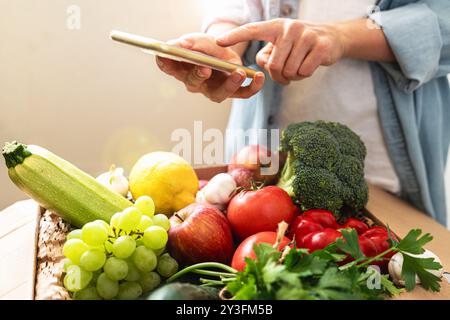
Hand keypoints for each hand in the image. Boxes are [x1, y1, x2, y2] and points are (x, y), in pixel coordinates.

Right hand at [156, 33, 264, 102]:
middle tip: (205, 68)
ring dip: (229, 85)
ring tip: (238, 73)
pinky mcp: (232, 91)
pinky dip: (252, 88)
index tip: (163, 56)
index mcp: (182, 69)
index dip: (164, 63)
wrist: (224, 51)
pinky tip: (260, 77)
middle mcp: (196, 83)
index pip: (168, 67)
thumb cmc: (207, 48)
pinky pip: (242, 93)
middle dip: (198, 76)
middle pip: (193, 83)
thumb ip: (192, 43)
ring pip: (219, 94)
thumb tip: (182, 45)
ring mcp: (213, 90)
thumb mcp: (201, 40)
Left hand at [216, 19, 345, 84]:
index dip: (234, 36)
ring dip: (292, 76)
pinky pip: (304, 72)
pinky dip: (304, 75)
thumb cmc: (298, 45)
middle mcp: (290, 28)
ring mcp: (307, 35)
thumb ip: (267, 56)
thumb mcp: (280, 46)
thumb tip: (264, 64)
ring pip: (289, 71)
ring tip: (297, 67)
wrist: (331, 39)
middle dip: (278, 76)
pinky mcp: (321, 46)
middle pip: (273, 65)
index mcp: (276, 26)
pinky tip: (308, 66)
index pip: (252, 30)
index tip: (217, 42)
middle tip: (285, 74)